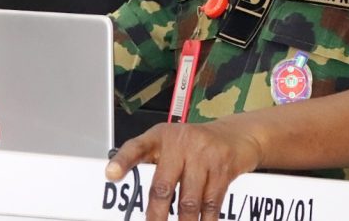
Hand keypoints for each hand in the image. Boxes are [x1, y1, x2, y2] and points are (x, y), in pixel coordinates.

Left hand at [105, 119, 263, 220]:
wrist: (237, 135)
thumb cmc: (196, 145)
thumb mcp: (172, 147)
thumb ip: (153, 164)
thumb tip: (133, 193)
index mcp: (161, 136)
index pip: (137, 147)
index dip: (123, 161)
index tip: (111, 175)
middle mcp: (181, 142)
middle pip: (162, 186)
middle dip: (155, 216)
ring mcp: (204, 154)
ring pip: (188, 201)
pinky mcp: (223, 167)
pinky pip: (211, 203)